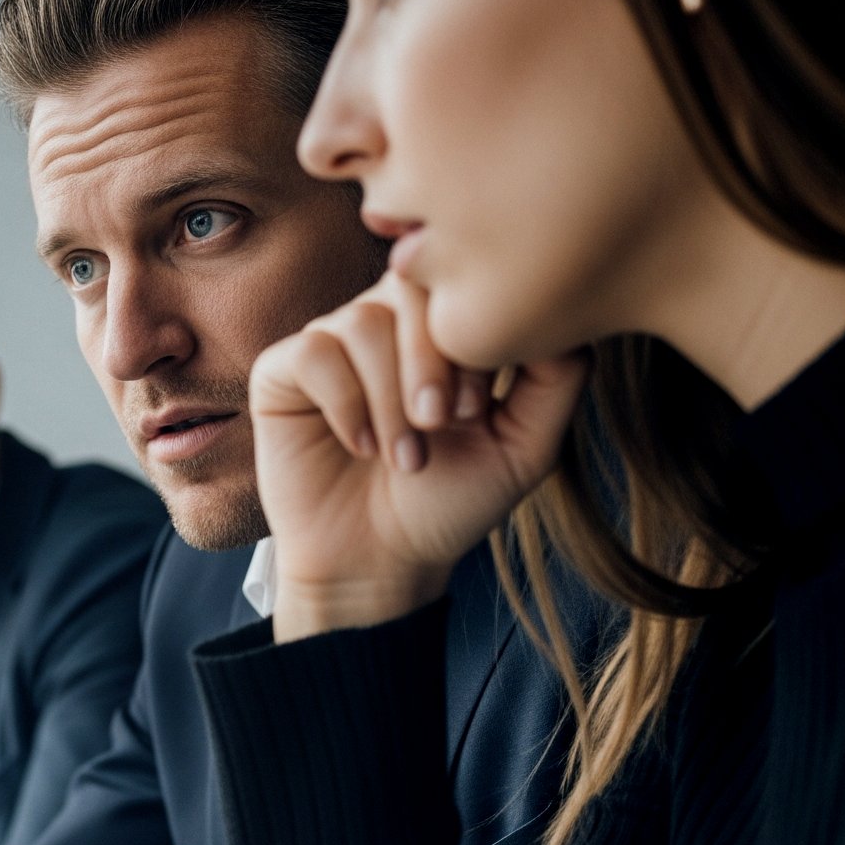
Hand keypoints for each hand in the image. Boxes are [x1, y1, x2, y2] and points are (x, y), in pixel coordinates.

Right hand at [249, 271, 585, 639]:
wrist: (378, 562)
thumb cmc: (448, 503)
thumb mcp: (527, 443)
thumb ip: (559, 376)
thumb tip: (562, 311)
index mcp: (441, 327)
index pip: (460, 281)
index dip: (471, 339)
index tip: (478, 412)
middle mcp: (386, 322)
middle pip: (410, 286)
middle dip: (429, 359)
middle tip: (439, 424)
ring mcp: (332, 344)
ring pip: (361, 323)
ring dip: (388, 397)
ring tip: (402, 456)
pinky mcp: (282, 373)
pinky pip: (313, 353)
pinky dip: (343, 403)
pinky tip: (358, 446)